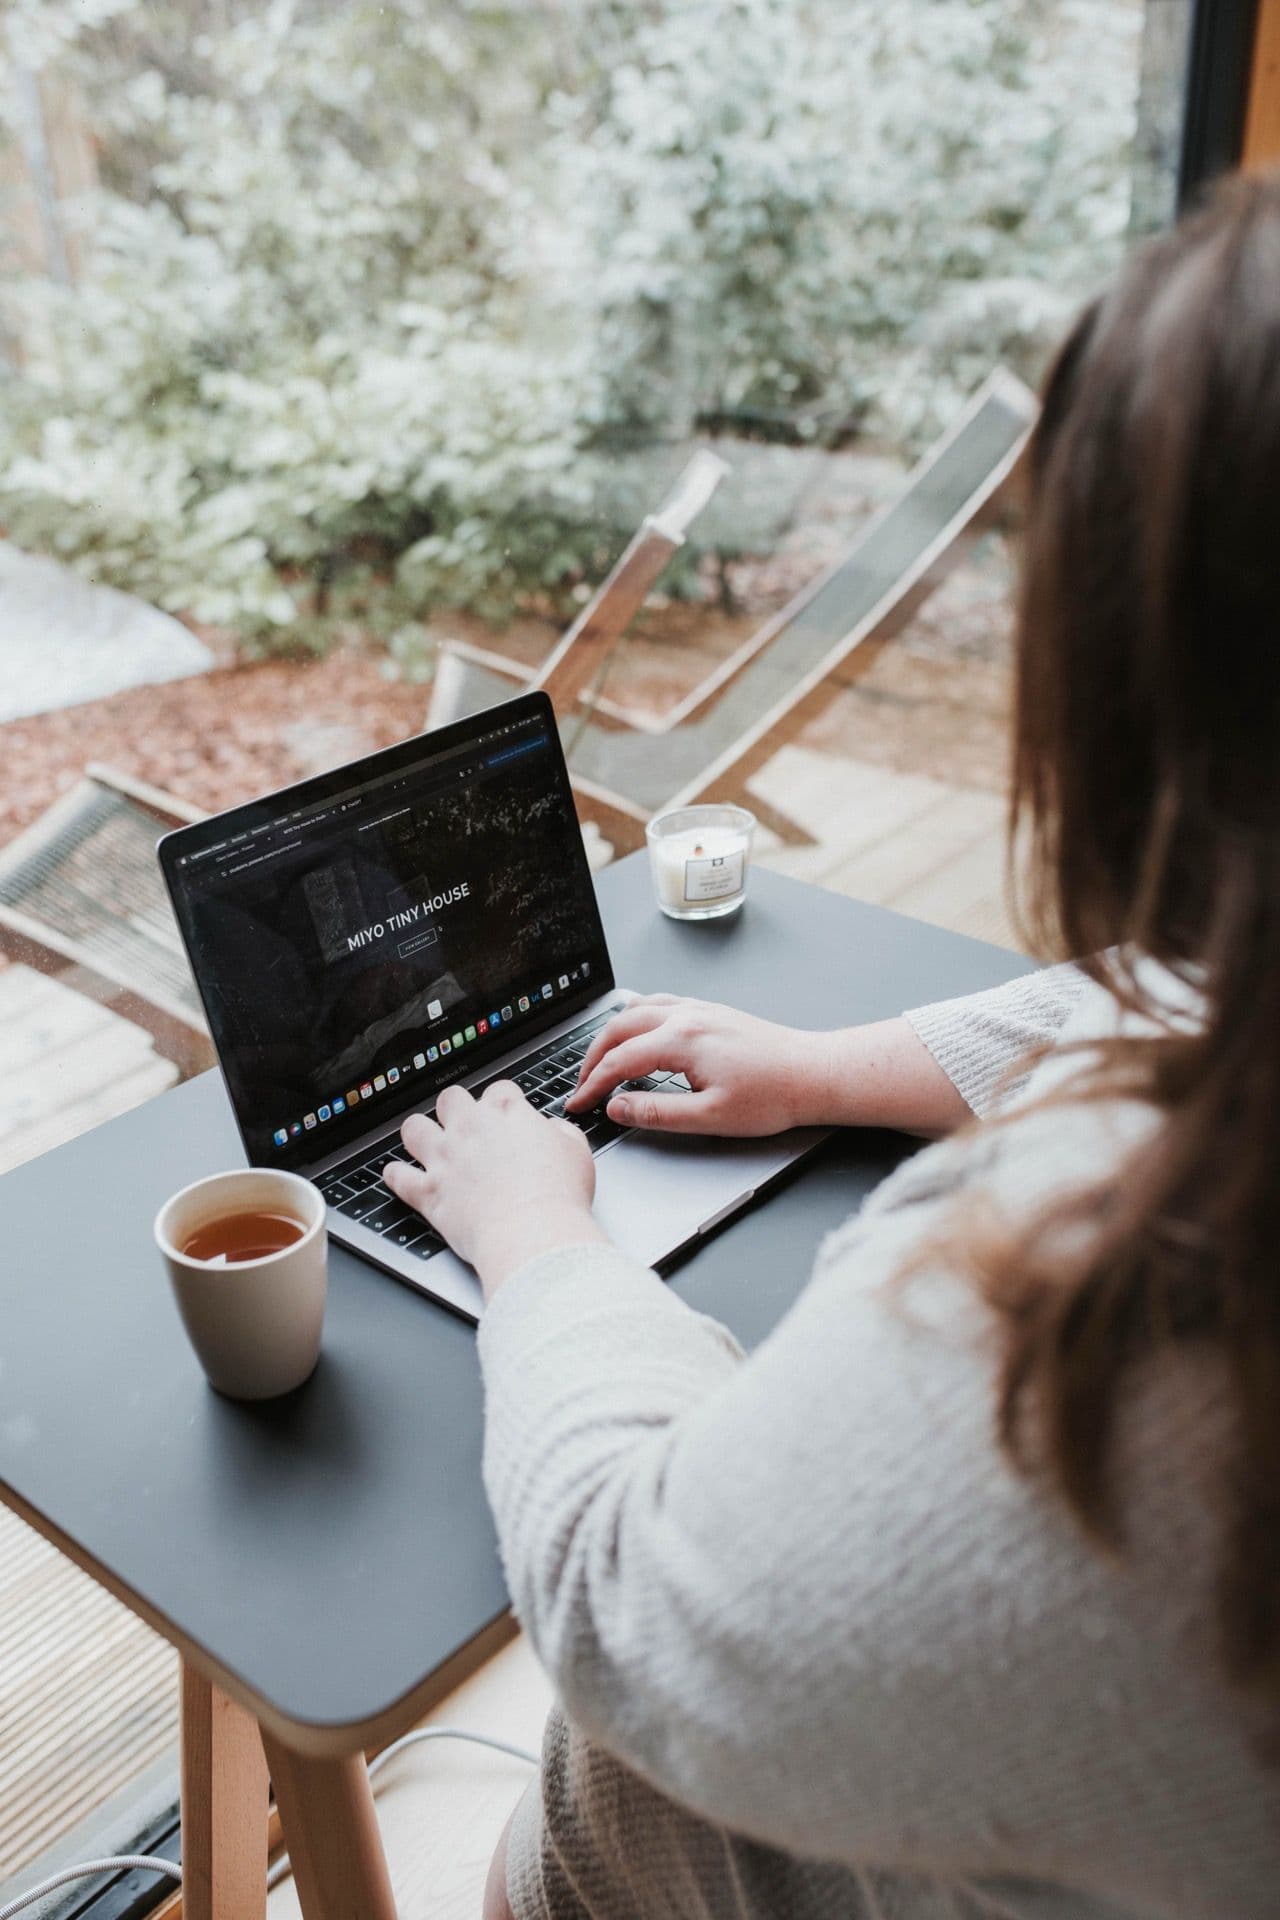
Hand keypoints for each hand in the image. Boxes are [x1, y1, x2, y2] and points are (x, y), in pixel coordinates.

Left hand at [384, 1082, 607, 1299]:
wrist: (532, 1233)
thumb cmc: (558, 1196)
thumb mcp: (576, 1152)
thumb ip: (560, 1133)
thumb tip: (551, 1131)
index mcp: (507, 1113)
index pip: (499, 1090)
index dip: (504, 1103)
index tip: (507, 1114)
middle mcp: (469, 1128)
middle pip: (450, 1099)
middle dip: (456, 1109)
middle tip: (465, 1124)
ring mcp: (444, 1158)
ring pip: (414, 1129)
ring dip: (419, 1134)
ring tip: (426, 1142)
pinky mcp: (428, 1192)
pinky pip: (398, 1177)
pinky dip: (396, 1175)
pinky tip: (397, 1174)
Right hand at [567, 995, 828, 1136]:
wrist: (812, 1073)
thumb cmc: (772, 1096)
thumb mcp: (709, 1117)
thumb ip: (656, 1113)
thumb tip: (618, 1108)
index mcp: (682, 1040)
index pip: (619, 1061)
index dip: (592, 1085)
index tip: (579, 1103)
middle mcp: (686, 1016)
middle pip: (619, 1028)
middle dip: (593, 1057)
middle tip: (582, 1085)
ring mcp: (699, 1009)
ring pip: (637, 1009)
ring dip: (612, 1034)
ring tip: (600, 1059)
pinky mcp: (711, 1012)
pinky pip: (660, 1003)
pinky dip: (636, 1017)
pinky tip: (637, 1030)